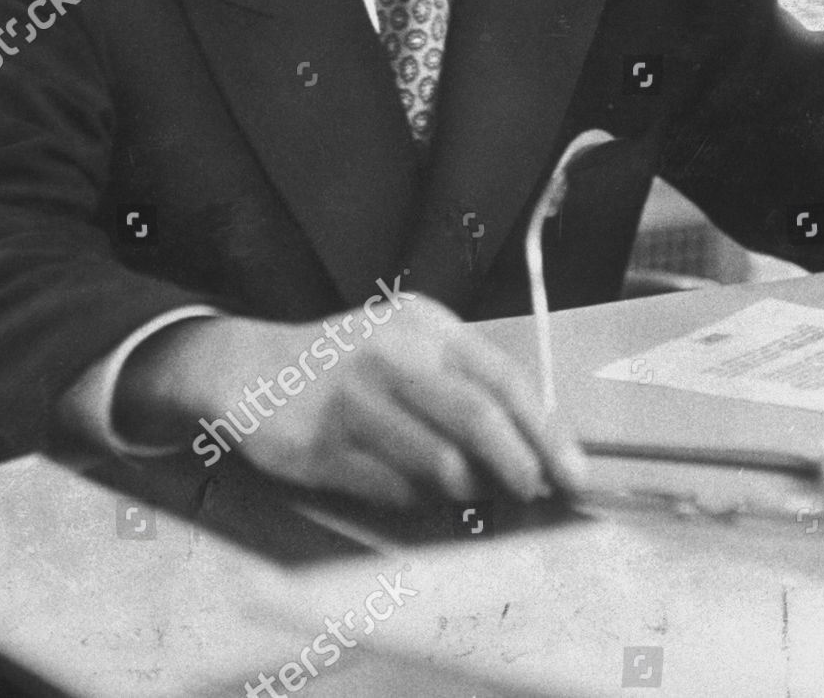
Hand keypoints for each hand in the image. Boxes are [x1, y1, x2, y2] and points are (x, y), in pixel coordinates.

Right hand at [120, 295, 586, 508]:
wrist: (250, 366)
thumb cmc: (345, 365)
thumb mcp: (407, 348)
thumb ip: (463, 386)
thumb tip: (533, 448)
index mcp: (424, 324)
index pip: (503, 378)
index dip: (546, 431)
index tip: (573, 473)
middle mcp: (392, 352)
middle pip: (478, 418)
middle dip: (519, 466)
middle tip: (534, 494)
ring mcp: (356, 397)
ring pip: (440, 463)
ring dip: (465, 490)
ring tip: (465, 491)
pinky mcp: (325, 442)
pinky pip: (395, 489)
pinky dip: (414, 499)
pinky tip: (409, 489)